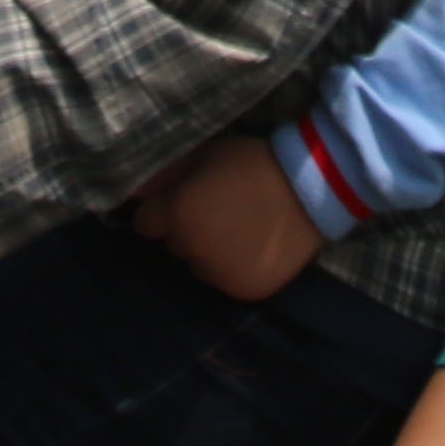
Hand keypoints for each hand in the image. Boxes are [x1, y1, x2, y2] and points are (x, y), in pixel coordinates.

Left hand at [131, 134, 327, 304]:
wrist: (309, 190)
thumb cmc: (253, 164)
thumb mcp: (207, 155)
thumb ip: (167, 174)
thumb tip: (134, 191)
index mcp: (178, 213)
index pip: (144, 224)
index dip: (161, 212)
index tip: (182, 203)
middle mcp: (192, 248)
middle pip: (173, 246)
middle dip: (187, 231)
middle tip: (218, 212)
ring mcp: (218, 273)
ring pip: (198, 266)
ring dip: (209, 252)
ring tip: (239, 230)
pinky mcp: (242, 290)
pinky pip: (225, 280)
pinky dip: (234, 267)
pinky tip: (255, 246)